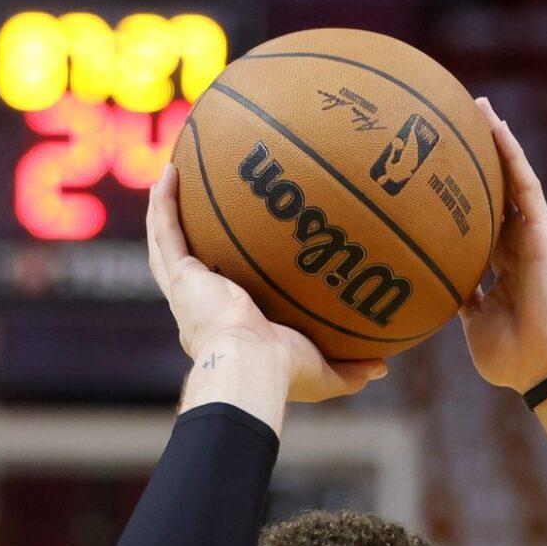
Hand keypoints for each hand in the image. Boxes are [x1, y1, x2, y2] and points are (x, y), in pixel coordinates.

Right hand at [146, 164, 386, 403]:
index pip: (220, 297)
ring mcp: (186, 291)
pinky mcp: (182, 277)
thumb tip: (382, 365)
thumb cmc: (284, 374)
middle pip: (186, 264)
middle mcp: (199, 308)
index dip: (220, 276)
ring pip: (167, 244)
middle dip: (185, 238)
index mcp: (224, 329)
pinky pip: (167, 231)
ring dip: (165, 211)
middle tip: (193, 207)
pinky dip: (164, 202)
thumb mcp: (326, 372)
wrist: (252, 367)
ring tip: (171, 177)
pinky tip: (171, 171)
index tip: (234, 254)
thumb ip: (351, 368)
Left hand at [459, 97, 546, 392]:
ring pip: (513, 179)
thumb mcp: (473, 322)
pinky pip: (526, 187)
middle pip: (497, 190)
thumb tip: (435, 282)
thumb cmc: (510, 357)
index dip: (465, 194)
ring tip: (478, 107)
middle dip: (480, 157)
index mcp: (503, 266)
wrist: (543, 368)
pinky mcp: (544, 234)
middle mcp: (519, 245)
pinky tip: (497, 127)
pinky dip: (512, 156)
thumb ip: (460, 298)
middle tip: (455, 121)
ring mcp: (533, 237)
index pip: (483, 221)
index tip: (439, 170)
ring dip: (497, 141)